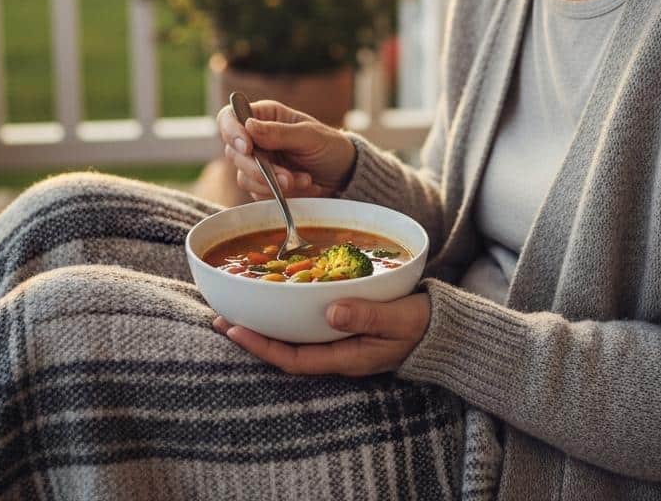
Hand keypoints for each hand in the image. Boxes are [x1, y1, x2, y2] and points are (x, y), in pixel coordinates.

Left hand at [212, 293, 431, 375]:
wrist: (440, 329)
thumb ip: (366, 315)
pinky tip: (276, 302)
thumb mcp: (397, 318)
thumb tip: (330, 311)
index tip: (234, 330)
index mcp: (347, 357)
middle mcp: (337, 355)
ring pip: (293, 340)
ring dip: (266, 327)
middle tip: (220, 318)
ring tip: (238, 310)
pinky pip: (307, 329)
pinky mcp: (344, 329)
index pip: (294, 359)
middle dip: (253, 338)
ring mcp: (340, 344)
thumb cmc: (419, 323)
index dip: (262, 346)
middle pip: (285, 351)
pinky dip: (287, 317)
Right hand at [216, 98, 356, 200]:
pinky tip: (304, 187)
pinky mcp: (262, 184)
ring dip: (273, 184)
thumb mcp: (310, 136)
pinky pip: (257, 193)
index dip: (232, 131)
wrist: (343, 174)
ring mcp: (257, 162)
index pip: (230, 117)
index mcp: (265, 116)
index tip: (247, 148)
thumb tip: (248, 126)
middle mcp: (256, 137)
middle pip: (234, 152)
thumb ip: (280, 133)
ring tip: (305, 181)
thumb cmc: (330, 146)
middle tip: (287, 177)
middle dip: (260, 169)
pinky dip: (280, 194)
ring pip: (244, 176)